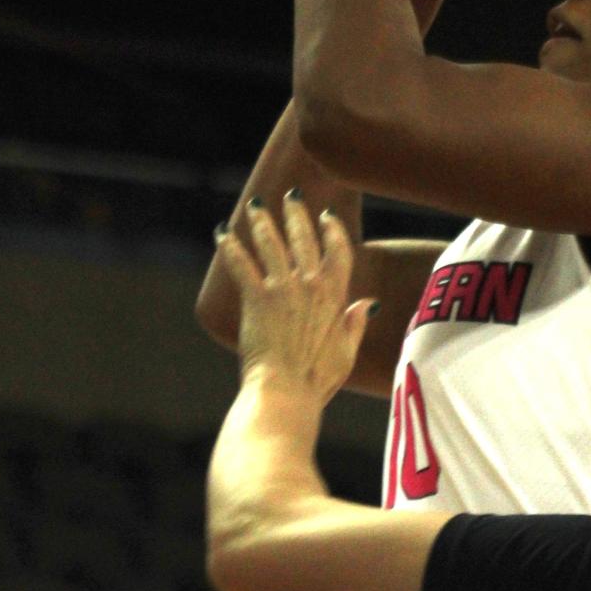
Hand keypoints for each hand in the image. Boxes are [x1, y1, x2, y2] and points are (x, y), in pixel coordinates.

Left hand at [219, 197, 371, 403]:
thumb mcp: (345, 352)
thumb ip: (355, 324)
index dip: (332, 231)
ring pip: (271, 243)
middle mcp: (310, 286)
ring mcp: (282, 289)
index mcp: (335, 297)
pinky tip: (221, 234)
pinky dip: (230, 247)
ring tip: (254, 207)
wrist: (286, 392)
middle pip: (303, 238)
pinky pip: (241, 264)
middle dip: (296, 215)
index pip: (338, 251)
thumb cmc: (316, 380)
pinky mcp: (256, 299)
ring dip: (262, 222)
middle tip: (291, 197)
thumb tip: (368, 304)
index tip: (325, 218)